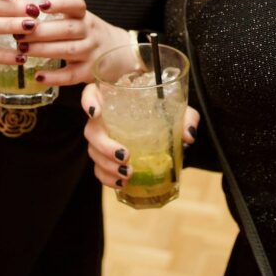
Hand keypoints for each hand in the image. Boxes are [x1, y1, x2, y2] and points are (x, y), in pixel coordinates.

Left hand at [11, 0, 129, 87]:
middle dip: (40, 31)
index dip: (59, 3)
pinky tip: (38, 76)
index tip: (40, 4)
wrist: (121, 53)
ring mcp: (91, 52)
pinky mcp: (89, 72)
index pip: (76, 3)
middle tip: (17, 32)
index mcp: (84, 15)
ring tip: (22, 49)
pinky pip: (72, 75)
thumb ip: (57, 8)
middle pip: (67, 29)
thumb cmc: (90, 33)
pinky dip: (55, 77)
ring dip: (43, 50)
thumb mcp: (79, 17)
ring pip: (67, 50)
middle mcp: (89, 32)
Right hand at [81, 81, 199, 189]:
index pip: (91, 93)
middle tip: (125, 155)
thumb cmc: (164, 112)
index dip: (88, 101)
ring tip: (128, 173)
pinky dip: (107, 178)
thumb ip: (185, 117)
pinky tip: (122, 183)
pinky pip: (99, 169)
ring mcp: (102, 139)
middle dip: (104, 145)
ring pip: (93, 152)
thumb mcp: (177, 110)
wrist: (164, 129)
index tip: (96, 112)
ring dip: (107, 165)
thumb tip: (188, 135)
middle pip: (91, 130)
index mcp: (115, 99)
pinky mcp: (106, 158)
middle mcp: (104, 118)